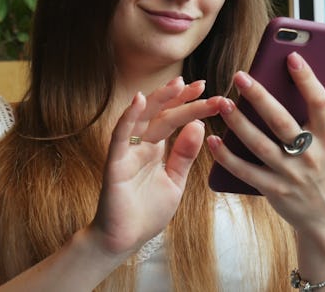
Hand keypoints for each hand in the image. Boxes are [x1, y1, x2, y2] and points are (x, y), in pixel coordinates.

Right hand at [90, 77, 220, 258]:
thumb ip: (184, 155)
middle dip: (181, 98)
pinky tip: (139, 101)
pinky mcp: (114, 163)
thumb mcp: (175, 181)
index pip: (174, 119)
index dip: (190, 105)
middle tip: (202, 84)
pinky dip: (129, 117)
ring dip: (159, 99)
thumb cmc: (147, 212)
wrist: (124, 240)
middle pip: (162, 114)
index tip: (211, 93)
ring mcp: (127, 151)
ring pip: (143, 118)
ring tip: (178, 84)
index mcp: (155, 148)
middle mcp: (140, 145)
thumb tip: (199, 126)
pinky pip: (120, 136)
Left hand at [208, 52, 324, 234]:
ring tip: (222, 103)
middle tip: (240, 76)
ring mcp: (290, 173)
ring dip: (239, 124)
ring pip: (260, 145)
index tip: (291, 57)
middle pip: (282, 121)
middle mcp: (310, 154)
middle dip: (260, 98)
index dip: (307, 79)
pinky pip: (246, 171)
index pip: (319, 103)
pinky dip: (227, 157)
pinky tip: (212, 139)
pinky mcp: (273, 190)